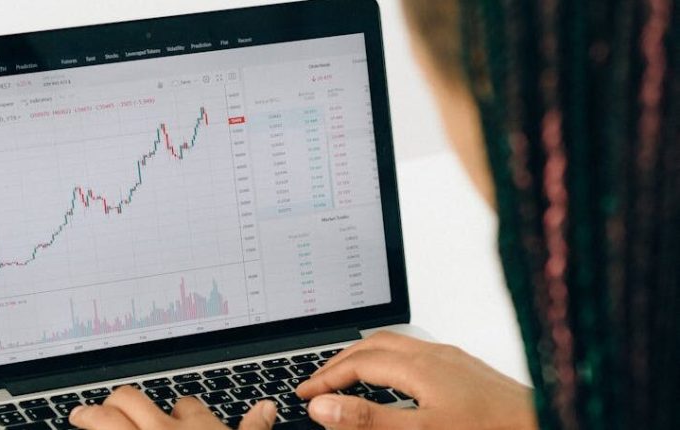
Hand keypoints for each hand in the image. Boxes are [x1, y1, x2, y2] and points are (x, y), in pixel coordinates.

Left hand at [69, 385, 275, 429]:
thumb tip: (266, 409)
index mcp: (197, 429)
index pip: (186, 405)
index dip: (182, 410)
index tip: (177, 415)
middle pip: (132, 399)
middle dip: (120, 400)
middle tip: (109, 407)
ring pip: (106, 417)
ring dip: (91, 414)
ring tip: (80, 415)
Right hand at [296, 331, 537, 429]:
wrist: (544, 423)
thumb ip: (370, 421)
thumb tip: (324, 408)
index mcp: (418, 365)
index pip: (357, 363)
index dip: (326, 379)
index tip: (304, 394)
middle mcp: (433, 353)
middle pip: (371, 345)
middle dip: (339, 362)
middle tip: (316, 383)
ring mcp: (450, 357)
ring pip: (393, 345)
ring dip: (362, 356)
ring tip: (345, 374)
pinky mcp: (463, 366)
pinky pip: (413, 351)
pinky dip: (387, 359)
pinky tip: (394, 376)